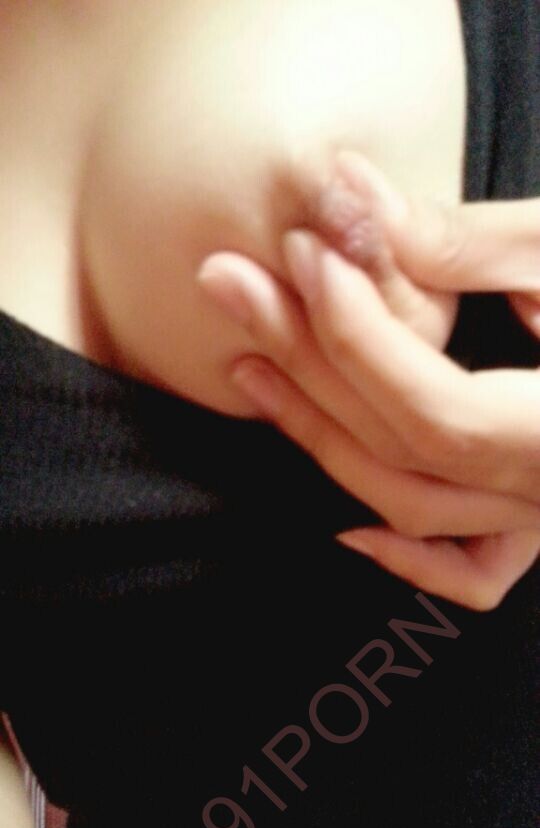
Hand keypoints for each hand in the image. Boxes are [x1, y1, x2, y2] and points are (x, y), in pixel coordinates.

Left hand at [196, 152, 539, 609]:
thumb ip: (464, 243)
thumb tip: (345, 196)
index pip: (437, 410)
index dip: (359, 338)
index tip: (307, 255)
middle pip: (405, 452)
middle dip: (310, 365)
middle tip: (236, 287)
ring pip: (416, 507)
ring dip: (324, 439)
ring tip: (252, 365)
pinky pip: (473, 573)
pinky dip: (409, 557)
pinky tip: (350, 528)